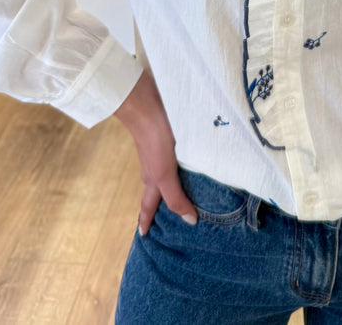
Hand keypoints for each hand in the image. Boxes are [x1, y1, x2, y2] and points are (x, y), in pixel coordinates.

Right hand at [114, 71, 197, 235]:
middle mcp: (155, 168)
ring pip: (168, 174)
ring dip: (176, 185)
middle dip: (162, 206)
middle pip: (158, 191)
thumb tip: (190, 221)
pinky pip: (179, 157)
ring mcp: (162, 151)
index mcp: (152, 180)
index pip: (148, 206)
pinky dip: (184, 166)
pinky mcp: (171, 137)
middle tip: (170, 219)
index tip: (144, 236)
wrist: (148, 104)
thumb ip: (175, 196)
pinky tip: (197, 160)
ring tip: (189, 192)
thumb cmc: (153, 141)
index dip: (146, 221)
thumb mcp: (163, 174)